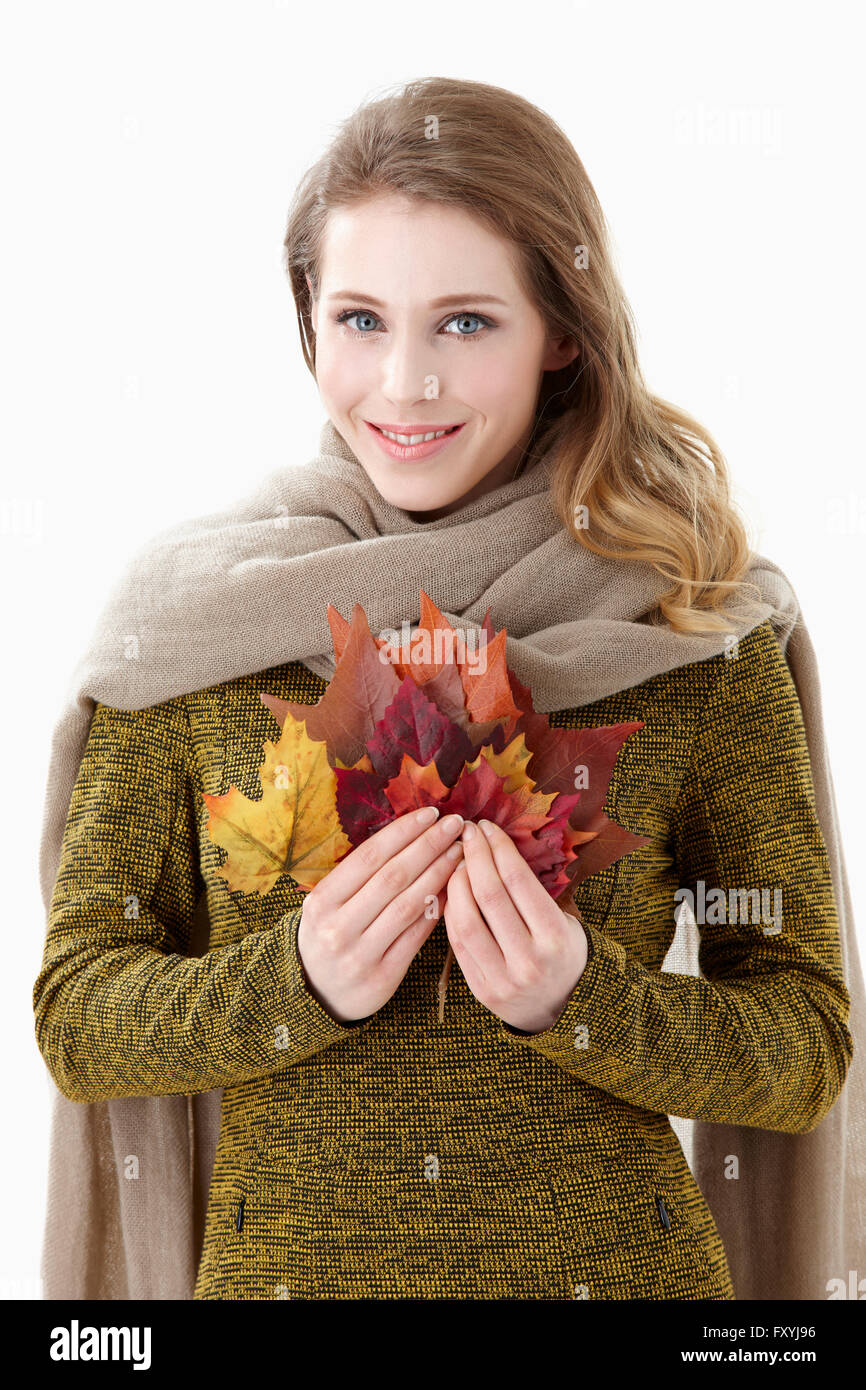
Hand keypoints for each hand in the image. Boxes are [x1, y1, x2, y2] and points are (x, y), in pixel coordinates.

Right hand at [296, 807, 464, 1022]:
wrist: (315, 994)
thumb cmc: (328, 936)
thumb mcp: (328, 905)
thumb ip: (359, 877)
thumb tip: (409, 835)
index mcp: (322, 901)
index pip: (369, 856)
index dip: (403, 832)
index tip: (430, 814)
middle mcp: (338, 926)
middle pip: (392, 876)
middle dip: (428, 846)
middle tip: (454, 825)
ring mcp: (360, 954)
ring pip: (408, 905)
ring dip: (439, 874)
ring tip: (459, 853)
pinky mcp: (383, 976)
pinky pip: (417, 935)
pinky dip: (437, 909)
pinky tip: (456, 889)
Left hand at [444, 818, 587, 1033]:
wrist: (561, 1008)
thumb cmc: (562, 953)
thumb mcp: (564, 921)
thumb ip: (533, 892)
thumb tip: (495, 844)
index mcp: (555, 937)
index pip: (519, 880)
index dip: (498, 847)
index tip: (487, 827)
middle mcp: (529, 960)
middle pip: (490, 895)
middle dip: (475, 856)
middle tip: (467, 834)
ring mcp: (502, 978)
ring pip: (466, 919)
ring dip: (456, 882)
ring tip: (457, 862)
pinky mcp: (480, 989)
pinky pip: (457, 942)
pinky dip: (451, 910)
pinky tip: (452, 890)